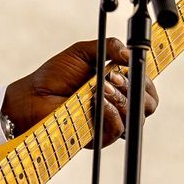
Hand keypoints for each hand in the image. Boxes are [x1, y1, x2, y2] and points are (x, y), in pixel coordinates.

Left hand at [2, 38, 158, 147]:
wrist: (34, 95)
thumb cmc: (56, 75)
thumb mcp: (83, 52)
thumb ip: (110, 46)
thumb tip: (130, 52)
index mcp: (119, 86)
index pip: (147, 86)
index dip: (147, 78)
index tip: (134, 66)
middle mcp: (119, 105)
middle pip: (149, 104)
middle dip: (136, 87)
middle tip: (114, 76)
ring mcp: (111, 122)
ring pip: (136, 116)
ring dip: (121, 98)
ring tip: (101, 86)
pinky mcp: (100, 137)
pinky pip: (118, 128)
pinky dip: (111, 112)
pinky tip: (98, 101)